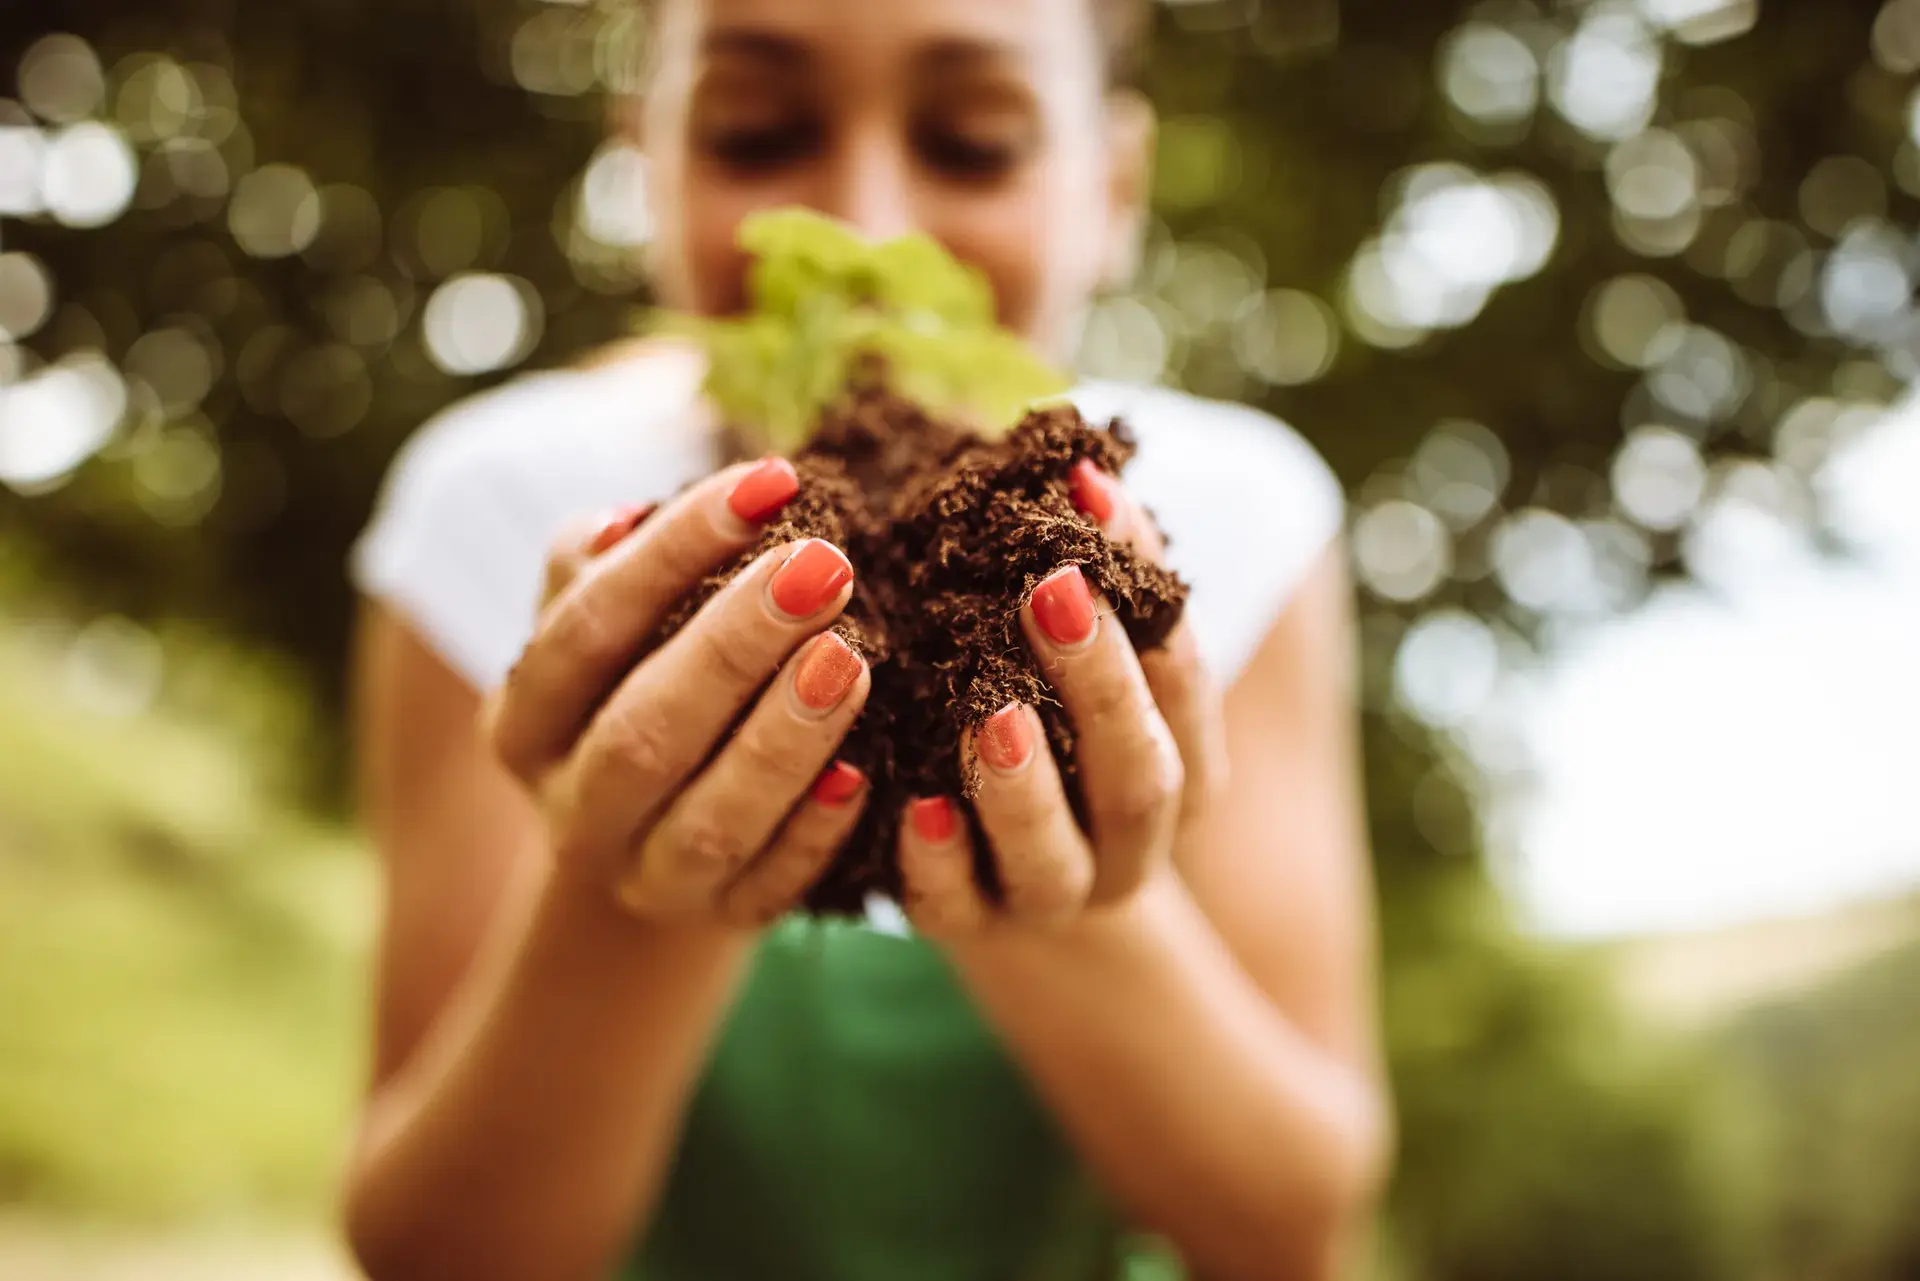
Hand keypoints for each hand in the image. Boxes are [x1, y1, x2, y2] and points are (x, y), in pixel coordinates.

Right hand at [483, 458, 872, 928]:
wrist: (650, 833)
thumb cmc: (632, 685)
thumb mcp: (596, 630)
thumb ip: (595, 569)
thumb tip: (624, 524)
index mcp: (524, 721)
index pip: (589, 628)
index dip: (675, 552)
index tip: (773, 483)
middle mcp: (572, 809)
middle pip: (644, 731)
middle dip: (736, 645)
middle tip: (826, 566)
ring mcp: (645, 877)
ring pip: (709, 821)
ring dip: (782, 738)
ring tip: (850, 656)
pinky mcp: (722, 918)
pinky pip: (771, 885)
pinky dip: (815, 832)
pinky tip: (862, 773)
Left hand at [898, 463, 1228, 935]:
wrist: (999, 872)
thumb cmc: (1044, 725)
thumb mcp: (1071, 656)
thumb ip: (1087, 578)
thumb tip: (1070, 452)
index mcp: (1181, 765)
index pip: (1183, 682)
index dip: (1145, 594)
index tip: (1090, 500)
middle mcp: (1132, 841)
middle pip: (1138, 775)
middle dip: (1099, 683)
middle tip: (1051, 591)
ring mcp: (1051, 893)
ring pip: (1055, 858)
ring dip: (1023, 783)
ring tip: (991, 711)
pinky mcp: (970, 926)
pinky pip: (956, 909)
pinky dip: (936, 864)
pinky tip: (913, 807)